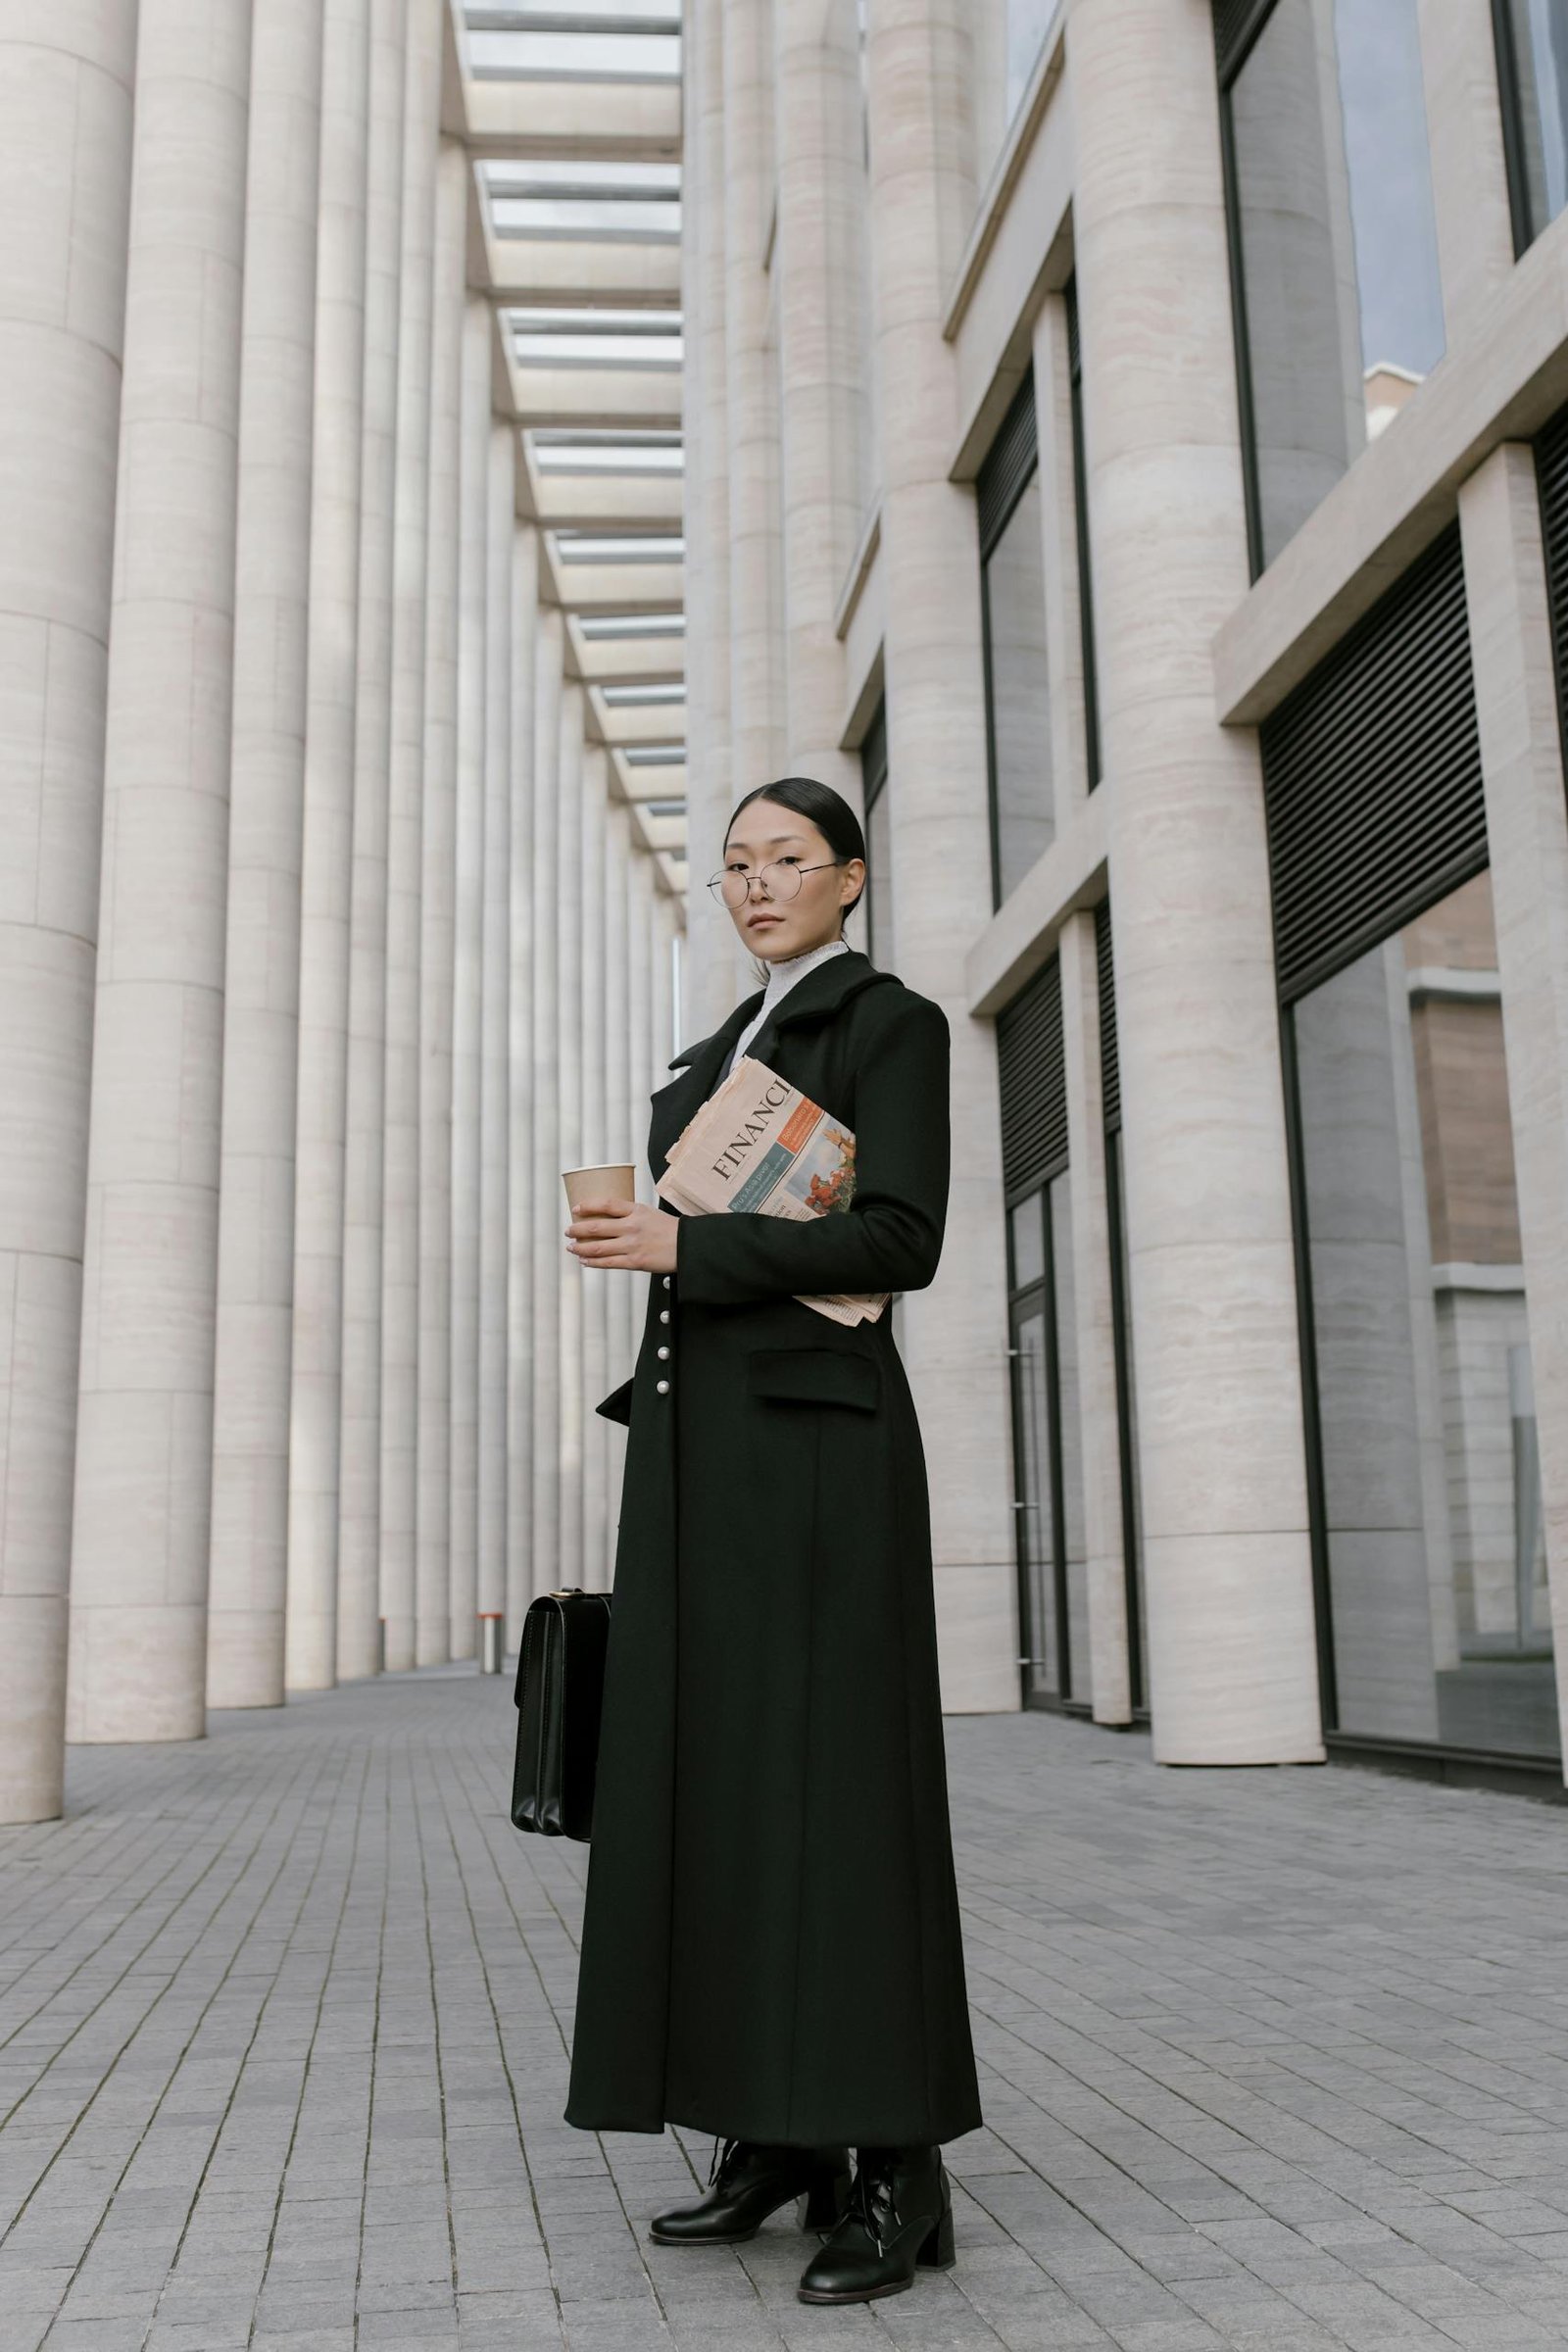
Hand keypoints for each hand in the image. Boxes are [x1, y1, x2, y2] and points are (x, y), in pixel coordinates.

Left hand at [565, 1198, 679, 1273]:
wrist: (688, 1247)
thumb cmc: (670, 1230)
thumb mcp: (651, 1214)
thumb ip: (631, 1215)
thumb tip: (609, 1219)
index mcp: (637, 1211)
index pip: (607, 1204)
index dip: (588, 1205)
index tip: (576, 1208)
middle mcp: (632, 1227)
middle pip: (596, 1227)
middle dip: (577, 1229)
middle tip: (569, 1231)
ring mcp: (632, 1245)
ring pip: (598, 1247)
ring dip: (581, 1248)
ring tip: (572, 1247)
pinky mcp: (635, 1262)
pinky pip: (608, 1263)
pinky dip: (593, 1262)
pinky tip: (585, 1261)